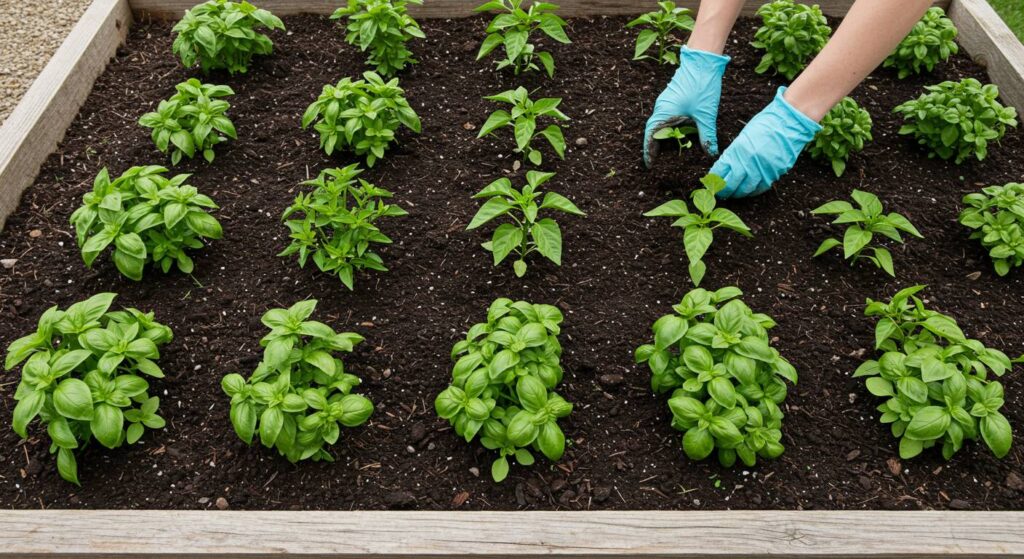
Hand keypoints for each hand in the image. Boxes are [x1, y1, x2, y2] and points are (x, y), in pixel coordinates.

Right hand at [643, 46, 729, 167]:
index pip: (650, 137)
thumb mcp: (705, 115)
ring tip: (670, 152)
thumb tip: (710, 153)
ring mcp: (667, 102)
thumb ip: (707, 136)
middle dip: (656, 148)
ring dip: (664, 138)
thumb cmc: (701, 85)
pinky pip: (668, 117)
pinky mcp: (674, 98)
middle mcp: (661, 108)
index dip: (648, 152)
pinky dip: (671, 128)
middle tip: (660, 163)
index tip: (649, 164)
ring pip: (661, 124)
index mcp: (663, 113)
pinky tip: (681, 134)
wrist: (703, 60)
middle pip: (654, 132)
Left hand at [711, 87, 821, 198]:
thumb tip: (725, 169)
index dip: (713, 178)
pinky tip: (748, 191)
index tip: (709, 181)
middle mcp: (749, 163)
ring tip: (732, 194)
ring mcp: (763, 170)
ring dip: (737, 193)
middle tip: (719, 192)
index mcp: (737, 151)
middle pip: (731, 184)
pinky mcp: (775, 173)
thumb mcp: (743, 137)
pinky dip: (753, 191)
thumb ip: (734, 154)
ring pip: (746, 190)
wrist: (789, 121)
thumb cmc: (765, 124)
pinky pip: (761, 188)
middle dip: (723, 190)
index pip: (720, 171)